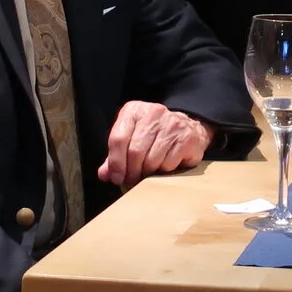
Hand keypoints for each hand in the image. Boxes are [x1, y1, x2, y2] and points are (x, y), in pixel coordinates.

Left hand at [98, 103, 212, 186]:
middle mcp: (153, 113)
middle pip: (135, 151)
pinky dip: (164, 171)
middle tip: (132, 181)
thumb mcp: (131, 140)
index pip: (118, 139)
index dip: (116, 163)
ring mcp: (172, 124)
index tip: (117, 178)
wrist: (187, 128)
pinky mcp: (187, 138)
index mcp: (134, 111)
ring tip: (148, 173)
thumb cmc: (153, 136)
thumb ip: (116, 157)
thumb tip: (104, 175)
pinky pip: (168, 163)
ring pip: (152, 160)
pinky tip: (165, 166)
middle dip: (131, 172)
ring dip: (148, 173)